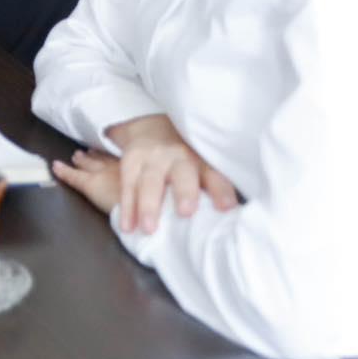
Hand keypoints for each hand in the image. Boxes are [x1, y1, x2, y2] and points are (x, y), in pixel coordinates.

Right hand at [62, 114, 238, 234]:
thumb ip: (214, 187)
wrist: (152, 129)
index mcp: (202, 160)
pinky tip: (127, 226)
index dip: (220, 190)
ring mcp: (152, 158)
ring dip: (148, 205)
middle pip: (182, 173)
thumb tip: (232, 218)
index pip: (214, 175)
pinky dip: (126, 207)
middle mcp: (178, 156)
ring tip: (149, 228)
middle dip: (184, 192)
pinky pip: (127, 186)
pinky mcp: (131, 161)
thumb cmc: (185, 160)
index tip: (226, 207)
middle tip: (186, 212)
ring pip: (149, 181)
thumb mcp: (202, 166)